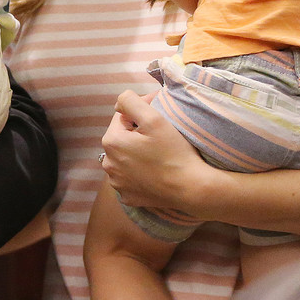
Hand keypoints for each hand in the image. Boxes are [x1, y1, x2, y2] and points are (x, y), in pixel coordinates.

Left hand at [99, 89, 212, 214]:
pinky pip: (131, 178)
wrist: (191, 188)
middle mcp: (108, 164)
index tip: (158, 117)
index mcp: (111, 142)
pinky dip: (139, 173)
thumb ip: (130, 102)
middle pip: (122, 139)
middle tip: (159, 136)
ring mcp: (117, 184)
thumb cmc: (173, 152)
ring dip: (136, 153)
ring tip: (156, 154)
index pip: (122, 117)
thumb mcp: (153, 118)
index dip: (140, 114)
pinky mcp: (128, 197)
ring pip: (125, 159)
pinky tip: (154, 171)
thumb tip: (119, 103)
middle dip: (136, 134)